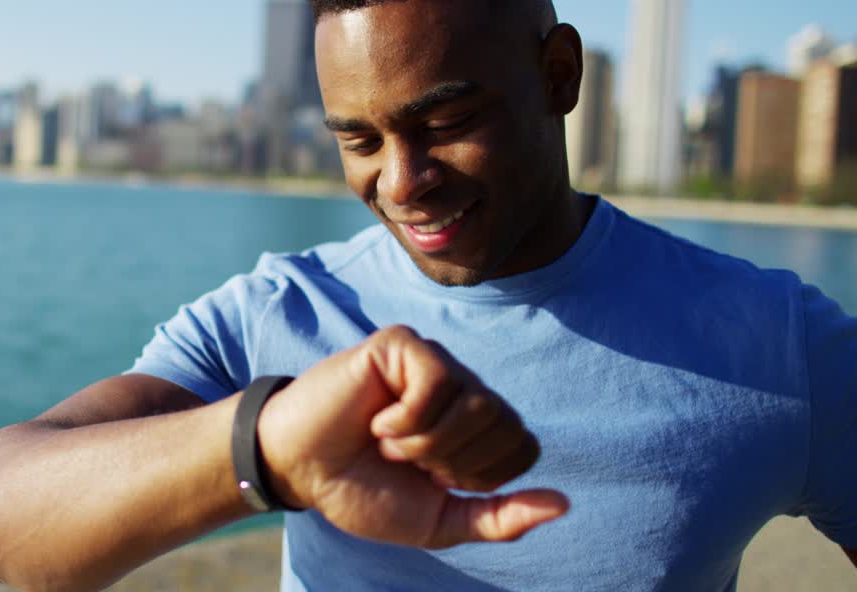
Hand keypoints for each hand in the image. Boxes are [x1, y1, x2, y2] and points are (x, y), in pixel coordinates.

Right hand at [256, 325, 567, 547]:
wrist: (301, 471)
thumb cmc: (363, 490)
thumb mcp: (437, 521)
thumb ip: (498, 518)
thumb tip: (563, 505)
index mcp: (477, 426)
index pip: (525, 448)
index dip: (479, 478)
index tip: (430, 480)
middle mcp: (463, 387)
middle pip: (505, 424)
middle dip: (451, 461)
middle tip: (407, 460)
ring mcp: (434, 360)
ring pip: (478, 403)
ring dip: (426, 441)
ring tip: (389, 440)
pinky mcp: (402, 344)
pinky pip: (437, 381)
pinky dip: (406, 419)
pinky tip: (377, 420)